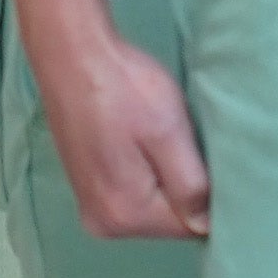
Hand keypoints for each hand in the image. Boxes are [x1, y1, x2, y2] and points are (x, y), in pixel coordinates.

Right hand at [26, 16, 212, 242]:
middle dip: (185, 186)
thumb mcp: (168, 131)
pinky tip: (142, 139)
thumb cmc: (122, 85)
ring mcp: (91, 205)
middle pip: (169, 220)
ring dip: (166, 177)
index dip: (208, 193)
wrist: (69, 51)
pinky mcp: (87, 187)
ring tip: (161, 136)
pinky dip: (147, 172)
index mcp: (125, 213)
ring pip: (153, 206)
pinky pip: (134, 193)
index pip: (191, 227)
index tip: (206, 158)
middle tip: (182, 140)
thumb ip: (191, 186)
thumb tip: (206, 226)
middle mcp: (103, 222)